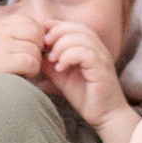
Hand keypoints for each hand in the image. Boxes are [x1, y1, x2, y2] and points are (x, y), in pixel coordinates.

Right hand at [0, 11, 48, 84]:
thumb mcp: (0, 46)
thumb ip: (19, 37)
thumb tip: (49, 33)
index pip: (31, 22)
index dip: (37, 38)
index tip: (31, 52)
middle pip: (35, 33)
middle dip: (38, 49)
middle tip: (29, 63)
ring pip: (34, 49)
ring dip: (35, 63)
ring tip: (23, 71)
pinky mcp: (0, 61)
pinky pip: (30, 62)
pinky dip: (32, 72)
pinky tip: (23, 76)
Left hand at [42, 15, 133, 132]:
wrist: (105, 116)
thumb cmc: (85, 97)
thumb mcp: (63, 77)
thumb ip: (52, 63)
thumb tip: (36, 53)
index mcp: (91, 47)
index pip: (75, 26)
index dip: (57, 26)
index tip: (42, 36)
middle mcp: (99, 48)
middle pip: (77, 27)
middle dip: (57, 33)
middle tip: (45, 47)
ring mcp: (102, 57)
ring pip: (80, 38)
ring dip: (61, 46)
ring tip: (53, 61)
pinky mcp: (101, 68)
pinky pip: (84, 53)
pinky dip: (68, 57)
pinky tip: (61, 68)